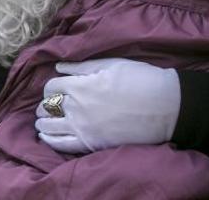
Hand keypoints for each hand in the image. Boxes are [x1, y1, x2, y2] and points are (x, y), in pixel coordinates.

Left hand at [35, 58, 180, 153]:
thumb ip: (81, 67)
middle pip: (48, 105)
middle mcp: (76, 107)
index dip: (51, 85)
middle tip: (47, 104)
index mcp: (80, 85)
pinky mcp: (91, 143)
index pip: (52, 85)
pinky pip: (61, 144)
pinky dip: (49, 139)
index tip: (54, 87)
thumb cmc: (140, 79)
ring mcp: (82, 127)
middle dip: (45, 103)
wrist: (165, 106)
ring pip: (50, 124)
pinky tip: (45, 135)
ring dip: (43, 120)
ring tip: (42, 119)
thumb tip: (59, 67)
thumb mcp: (109, 65)